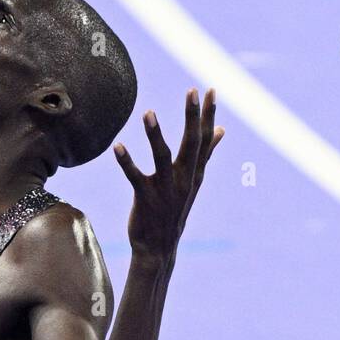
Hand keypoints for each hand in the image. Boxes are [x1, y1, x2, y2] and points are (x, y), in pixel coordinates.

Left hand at [113, 87, 223, 265]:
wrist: (159, 249)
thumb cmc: (173, 210)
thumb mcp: (193, 182)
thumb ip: (206, 154)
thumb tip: (221, 131)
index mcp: (194, 173)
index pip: (205, 140)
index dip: (208, 115)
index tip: (210, 90)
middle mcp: (183, 180)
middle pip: (191, 144)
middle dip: (192, 117)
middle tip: (192, 90)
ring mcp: (165, 189)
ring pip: (162, 157)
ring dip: (155, 134)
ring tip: (148, 111)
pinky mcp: (145, 198)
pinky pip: (135, 177)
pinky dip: (126, 162)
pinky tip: (118, 145)